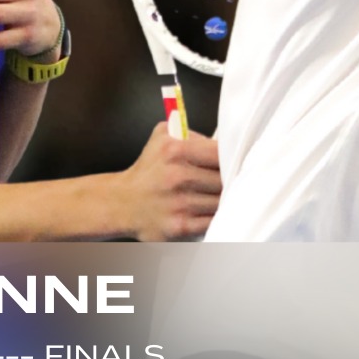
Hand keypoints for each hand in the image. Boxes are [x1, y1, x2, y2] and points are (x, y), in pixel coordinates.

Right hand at [121, 123, 221, 241]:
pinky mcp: (180, 226)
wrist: (122, 203)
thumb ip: (190, 132)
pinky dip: (216, 217)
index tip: (235, 160)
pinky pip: (213, 221)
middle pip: (225, 179)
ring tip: (219, 195)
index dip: (232, 157)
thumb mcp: (162, 136)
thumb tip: (221, 138)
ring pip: (221, 201)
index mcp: (174, 150)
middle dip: (230, 179)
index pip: (220, 152)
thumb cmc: (148, 169)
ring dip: (225, 199)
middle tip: (231, 179)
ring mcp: (179, 204)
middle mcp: (176, 177)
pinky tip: (211, 211)